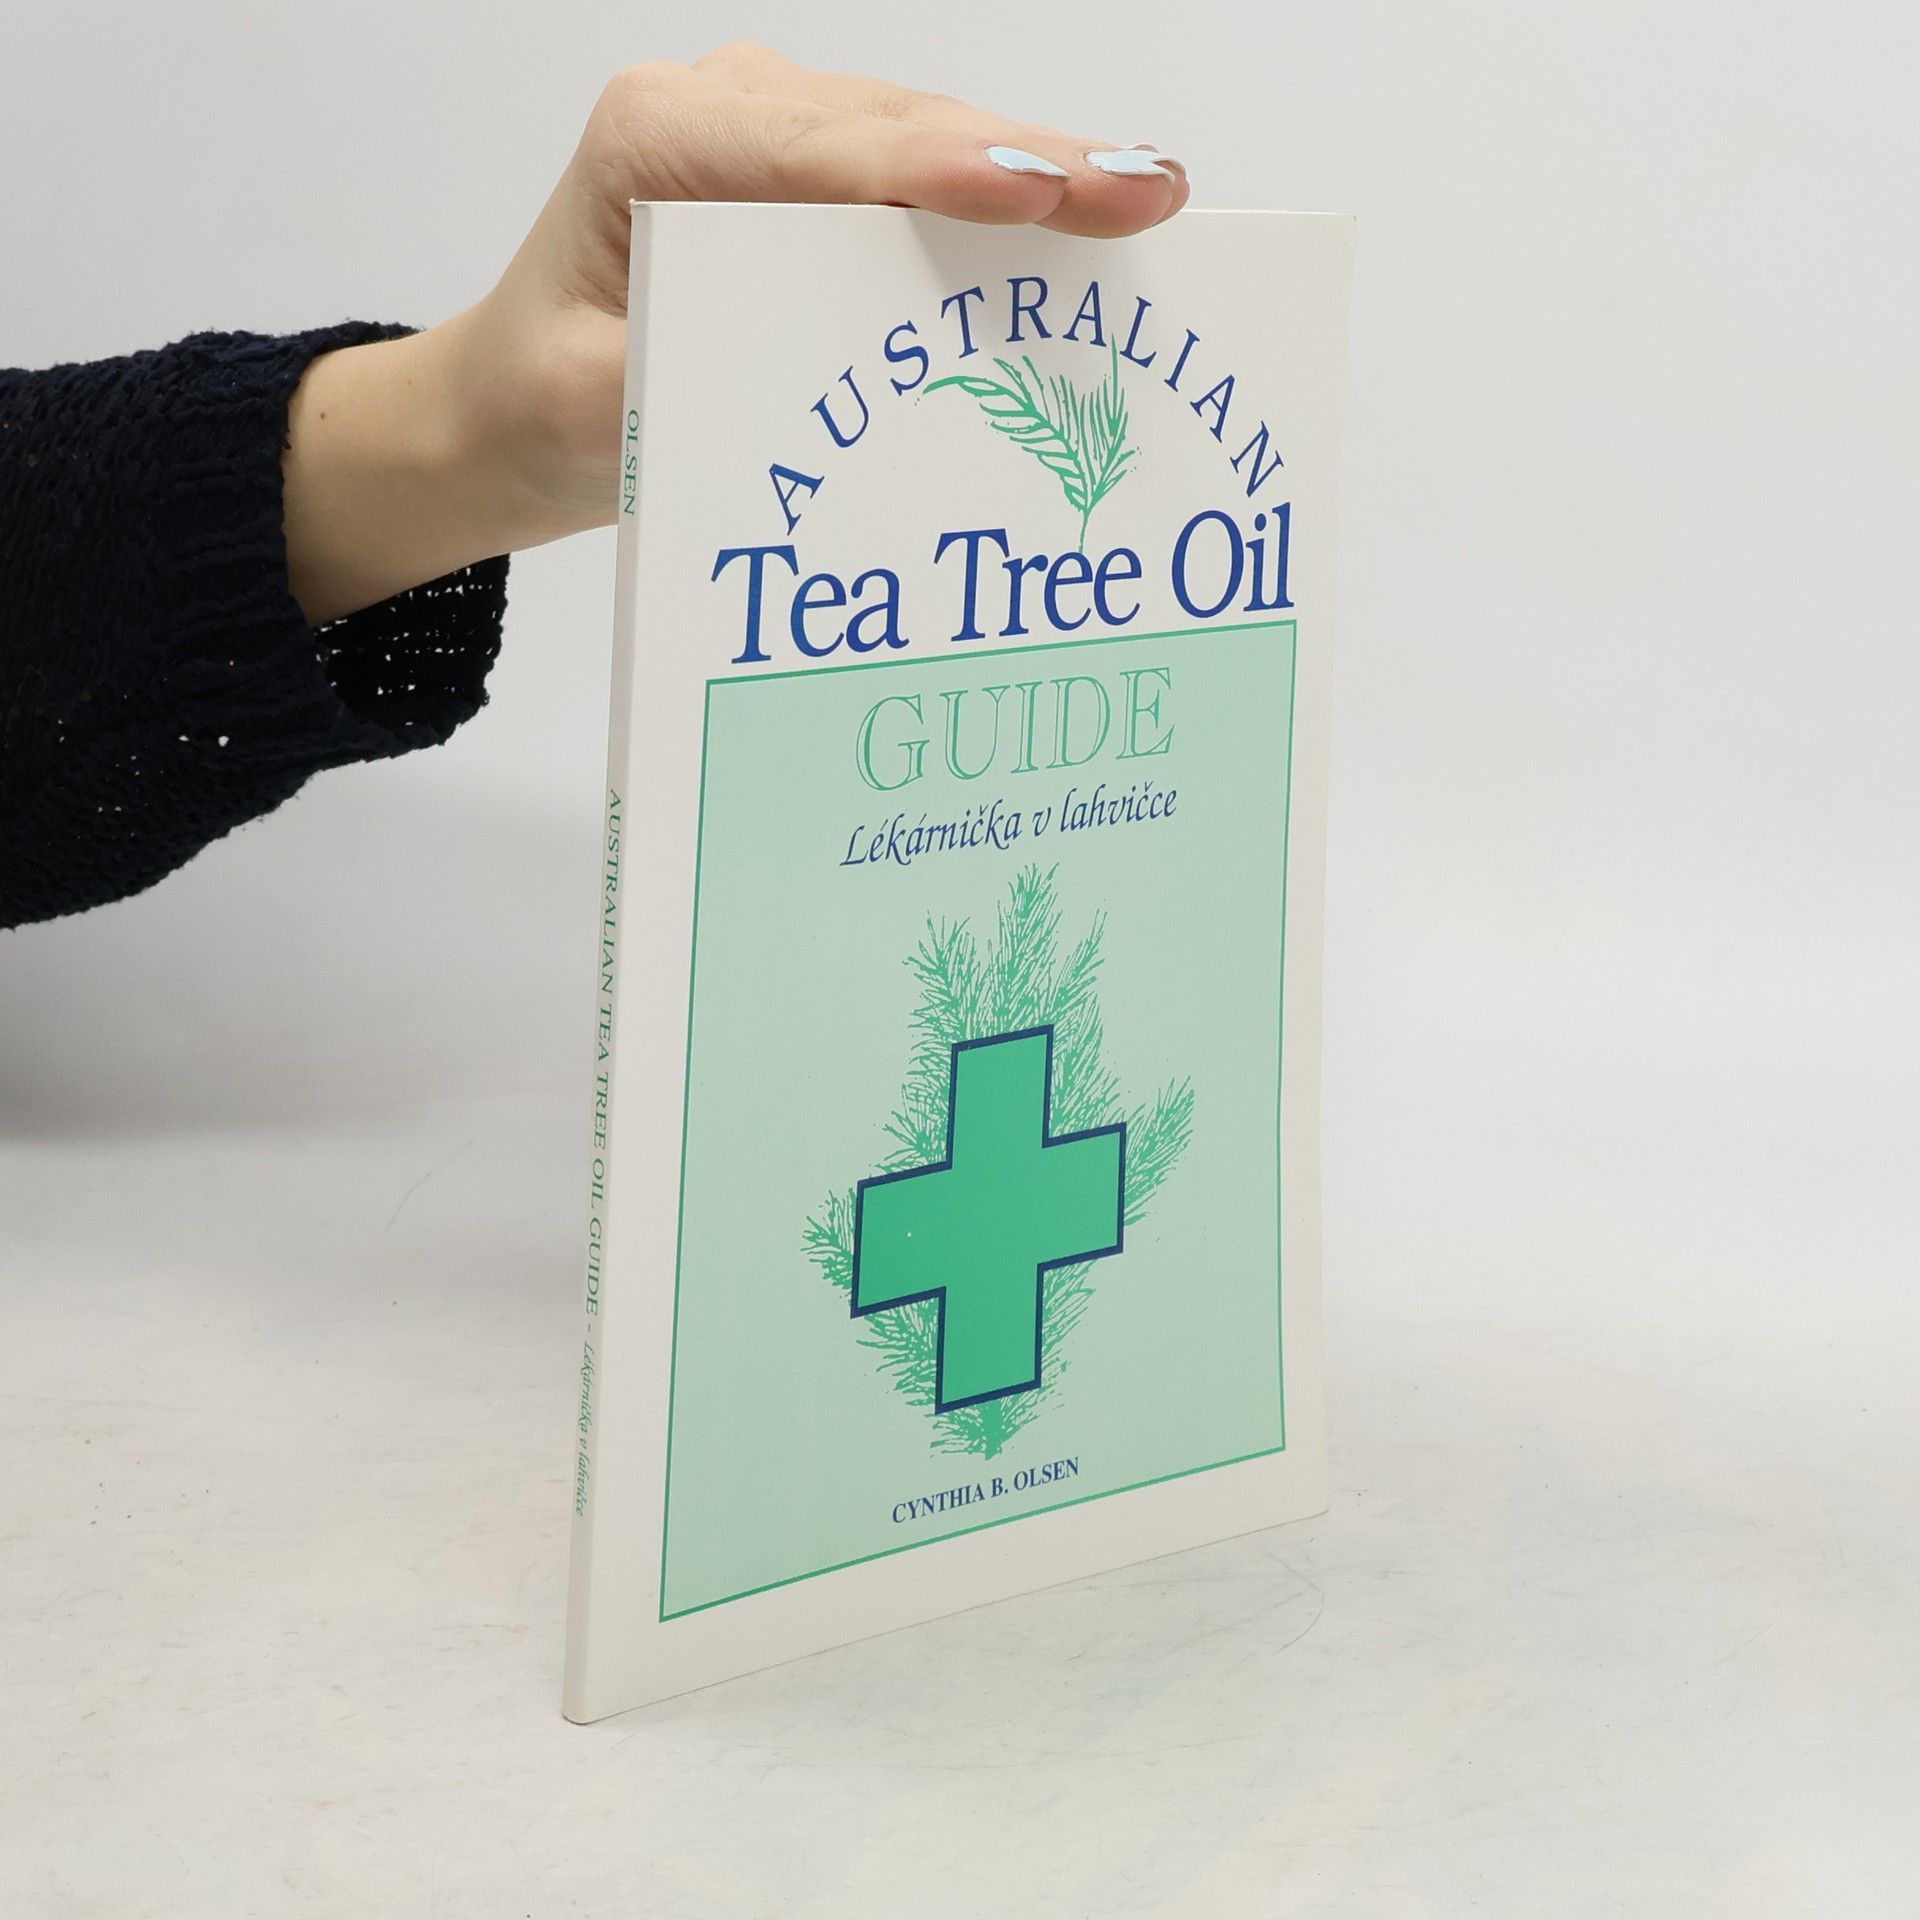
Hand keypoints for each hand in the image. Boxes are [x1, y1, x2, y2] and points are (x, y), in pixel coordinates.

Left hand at [284, 45, 1187, 624]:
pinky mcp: (816, 184)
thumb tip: (808, 382)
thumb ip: (682, 379)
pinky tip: (1094, 223)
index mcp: (658, 138)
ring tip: (1154, 199)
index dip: (938, 168)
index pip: (822, 148)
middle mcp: (725, 112)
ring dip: (1043, 175)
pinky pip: (925, 181)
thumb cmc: (543, 402)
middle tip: (1152, 191)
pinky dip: (1010, 205)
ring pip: (931, 141)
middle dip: (1032, 160)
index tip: (1036, 190)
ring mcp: (780, 139)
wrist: (511, 407)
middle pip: (904, 125)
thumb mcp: (590, 409)